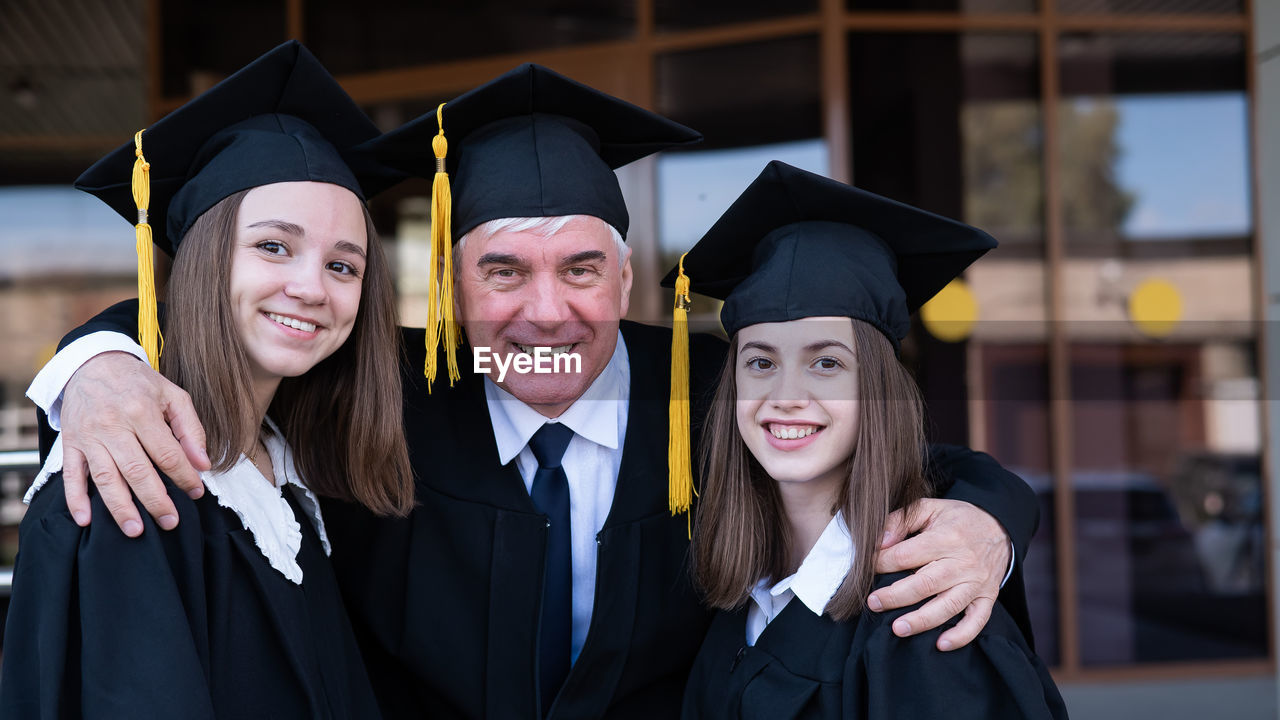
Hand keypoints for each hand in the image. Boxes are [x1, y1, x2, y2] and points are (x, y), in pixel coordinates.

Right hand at [61, 352, 209, 535]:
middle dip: (156, 500)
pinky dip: (76, 499)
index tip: (196, 492)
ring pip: (104, 478)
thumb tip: (203, 463)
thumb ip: (191, 429)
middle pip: (136, 470)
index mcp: (142, 412)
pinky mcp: (70, 444)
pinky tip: (86, 520)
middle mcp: (112, 425)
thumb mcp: (173, 395)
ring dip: (120, 507)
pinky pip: (71, 475)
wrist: (93, 364)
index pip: (167, 453)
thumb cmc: (139, 383)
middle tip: (170, 522)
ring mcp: (88, 437)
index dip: (184, 476)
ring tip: (135, 531)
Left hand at [866, 498, 1009, 650]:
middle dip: (895, 596)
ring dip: (922, 620)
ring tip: (898, 629)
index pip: (907, 555)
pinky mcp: (987, 597)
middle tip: (873, 603)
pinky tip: (941, 644)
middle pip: (925, 584)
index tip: (866, 568)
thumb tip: (879, 542)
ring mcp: (976, 583)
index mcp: (946, 538)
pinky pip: (977, 620)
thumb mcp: (930, 508)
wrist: (999, 527)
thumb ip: (901, 520)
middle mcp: (962, 562)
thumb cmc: (957, 519)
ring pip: (948, 606)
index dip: (882, 563)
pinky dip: (961, 635)